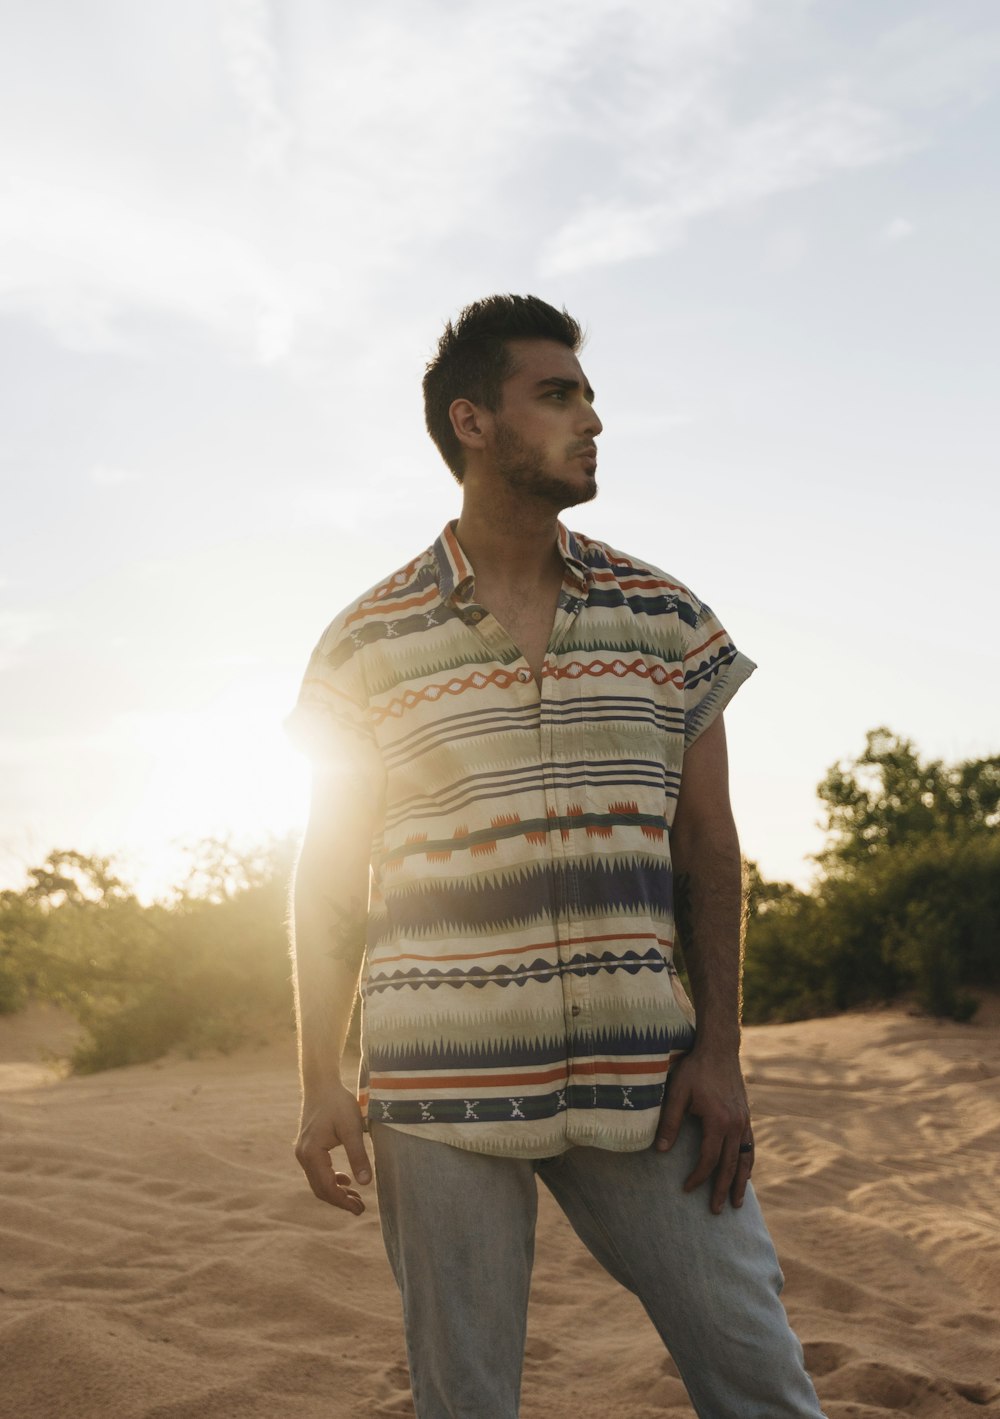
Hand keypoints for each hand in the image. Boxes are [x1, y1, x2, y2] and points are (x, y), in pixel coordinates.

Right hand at [295, 1081, 372, 1215]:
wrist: (321, 1084)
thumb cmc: (338, 1103)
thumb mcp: (352, 1128)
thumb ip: (358, 1155)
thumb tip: (366, 1184)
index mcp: (312, 1153)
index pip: (327, 1187)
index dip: (343, 1201)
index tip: (360, 1209)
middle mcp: (303, 1155)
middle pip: (320, 1189)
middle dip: (340, 1200)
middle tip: (360, 1208)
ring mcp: (303, 1151)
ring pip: (318, 1181)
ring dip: (336, 1191)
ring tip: (355, 1197)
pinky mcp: (307, 1147)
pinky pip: (317, 1171)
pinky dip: (330, 1179)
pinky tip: (345, 1179)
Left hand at [655, 1048, 753, 1213]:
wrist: (719, 1049)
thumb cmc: (695, 1069)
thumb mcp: (677, 1092)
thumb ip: (670, 1121)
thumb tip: (662, 1150)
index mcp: (718, 1121)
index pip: (709, 1159)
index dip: (698, 1176)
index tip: (687, 1189)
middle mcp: (735, 1125)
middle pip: (730, 1165)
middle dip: (722, 1189)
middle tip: (716, 1211)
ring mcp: (744, 1121)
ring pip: (744, 1159)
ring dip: (741, 1182)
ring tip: (737, 1203)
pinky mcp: (746, 1117)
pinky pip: (749, 1147)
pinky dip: (747, 1164)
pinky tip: (744, 1174)